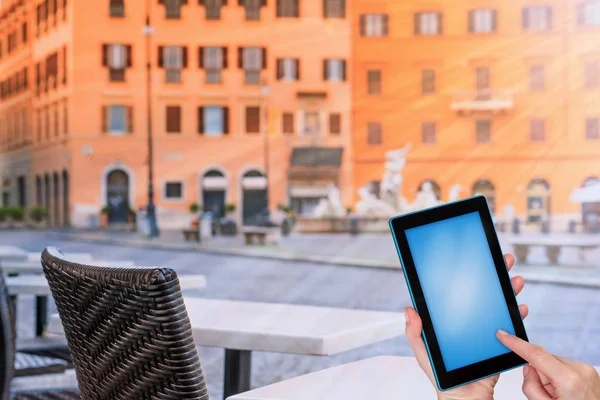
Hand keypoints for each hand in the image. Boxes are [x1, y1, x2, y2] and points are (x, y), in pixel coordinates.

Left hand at [405, 254, 527, 399]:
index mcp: (453, 320)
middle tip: (503, 260)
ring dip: (510, 291)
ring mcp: (486, 330)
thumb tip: (409, 308)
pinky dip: (517, 316)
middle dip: (495, 275)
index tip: (474, 258)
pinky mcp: (499, 343)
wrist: (464, 398)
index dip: (467, 273)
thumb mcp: (423, 353)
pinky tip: (520, 308)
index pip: (460, 291)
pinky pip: (511, 326)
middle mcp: (471, 321)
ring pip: (500, 305)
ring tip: (515, 280)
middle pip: (484, 292)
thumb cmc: (442, 376)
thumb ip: (415, 333)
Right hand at [496, 331, 599, 398]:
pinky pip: (564, 368)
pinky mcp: (589, 372)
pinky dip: (560, 378)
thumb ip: (530, 386)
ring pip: (554, 364)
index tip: (503, 335)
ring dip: (550, 377)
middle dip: (539, 374)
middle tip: (547, 395)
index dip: (516, 343)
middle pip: (544, 360)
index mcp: (568, 380)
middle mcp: (580, 370)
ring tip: (559, 396)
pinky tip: (566, 393)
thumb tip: (528, 369)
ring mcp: (586, 370)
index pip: (535, 354)